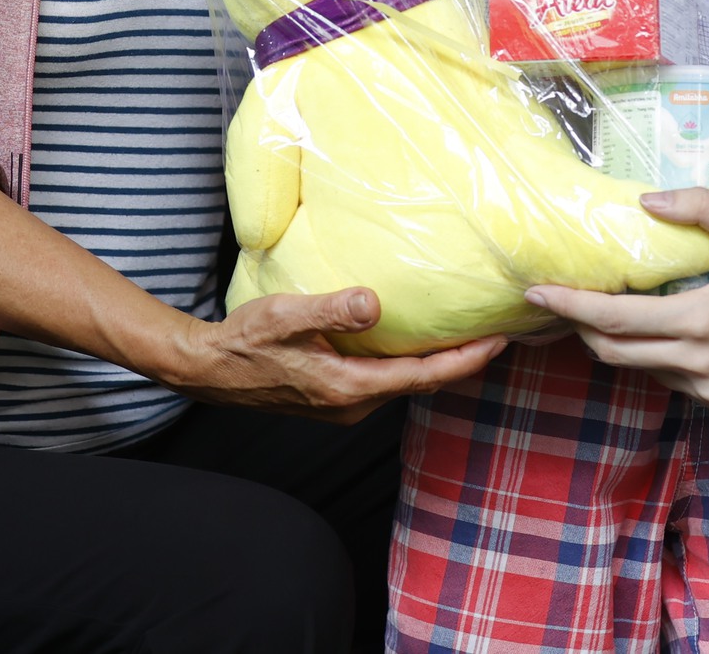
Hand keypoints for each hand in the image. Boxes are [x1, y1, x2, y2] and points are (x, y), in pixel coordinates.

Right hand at [167, 287, 503, 423]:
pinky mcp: (334, 396)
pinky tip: (416, 343)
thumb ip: (330, 310)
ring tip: (467, 336)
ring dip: (437, 364)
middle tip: (498, 335)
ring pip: (403, 385)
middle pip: (422, 384)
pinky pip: (385, 382)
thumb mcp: (286, 316)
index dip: (465, 361)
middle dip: (462, 363)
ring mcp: (343, 404)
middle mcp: (353, 404)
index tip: (498, 341)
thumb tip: (373, 303)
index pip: (423, 377)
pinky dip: (410, 365)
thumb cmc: (245, 341)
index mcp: (350, 388)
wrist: (210, 370)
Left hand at [528, 188, 708, 415]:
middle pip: (615, 353)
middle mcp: (699, 364)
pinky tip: (672, 336)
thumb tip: (645, 201)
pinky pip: (674, 385)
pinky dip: (661, 361)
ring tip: (621, 313)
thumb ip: (699, 207)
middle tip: (567, 303)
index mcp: (701, 320)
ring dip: (625, 344)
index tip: (536, 294)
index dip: (571, 307)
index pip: (616, 319)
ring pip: (644, 371)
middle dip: (584, 329)